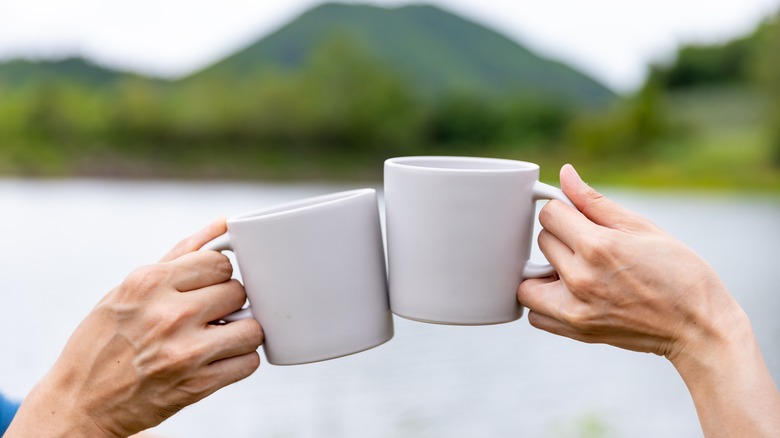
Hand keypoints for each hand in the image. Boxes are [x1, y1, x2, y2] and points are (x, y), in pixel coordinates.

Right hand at [7, 219, 263, 436]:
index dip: (217, 274)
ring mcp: (185, 352)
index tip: (206, 286)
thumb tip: (223, 224)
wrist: (81, 402)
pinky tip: (218, 358)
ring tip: (218, 335)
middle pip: (237, 291)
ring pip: (251, 327)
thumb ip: (181, 254)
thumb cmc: (104, 340)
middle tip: (209, 313)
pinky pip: (247, 362)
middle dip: (228, 301)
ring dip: (240, 331)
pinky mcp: (197, 385)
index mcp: (149, 283)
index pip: (219, 262)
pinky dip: (239, 360)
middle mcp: (169, 314)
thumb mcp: (130, 288)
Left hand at [517, 164, 778, 436]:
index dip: (565, 211)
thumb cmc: (680, 274)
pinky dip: (544, 303)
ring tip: (573, 270)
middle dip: (561, 238)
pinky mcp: (575, 331)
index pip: (550, 214)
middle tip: (589, 245)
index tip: (580, 218)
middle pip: (542, 241)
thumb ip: (594, 202)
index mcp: (597, 247)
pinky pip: (535, 314)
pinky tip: (570, 294)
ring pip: (527, 280)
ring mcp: (574, 309)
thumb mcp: (641, 227)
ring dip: (543, 271)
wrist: (698, 326)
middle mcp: (580, 279)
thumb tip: (564, 174)